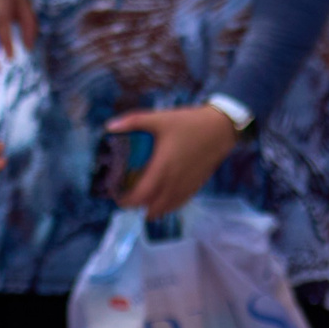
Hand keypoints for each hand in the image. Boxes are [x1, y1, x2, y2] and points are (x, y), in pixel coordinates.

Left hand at [102, 105, 238, 219]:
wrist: (219, 130)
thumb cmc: (188, 123)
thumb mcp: (159, 118)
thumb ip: (133, 122)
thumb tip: (109, 126)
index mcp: (163, 168)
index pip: (141, 195)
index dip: (127, 201)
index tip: (117, 197)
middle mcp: (174, 182)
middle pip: (153, 207)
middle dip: (137, 207)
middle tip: (126, 199)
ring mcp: (186, 187)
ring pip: (167, 208)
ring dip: (152, 209)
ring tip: (141, 202)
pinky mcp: (195, 187)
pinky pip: (178, 204)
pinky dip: (167, 206)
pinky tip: (160, 201)